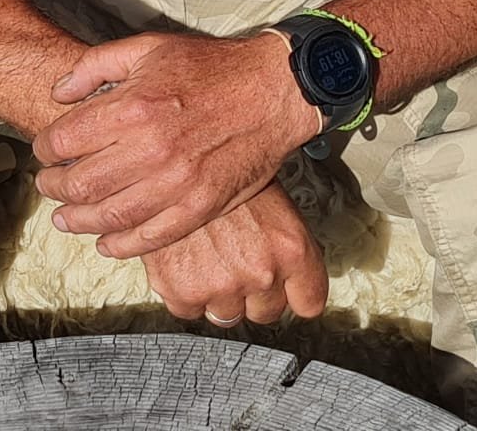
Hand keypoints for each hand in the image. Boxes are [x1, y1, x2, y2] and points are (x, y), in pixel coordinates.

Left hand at [31, 29, 322, 257]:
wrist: (273, 91)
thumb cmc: (209, 67)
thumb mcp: (148, 47)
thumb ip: (95, 65)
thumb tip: (58, 92)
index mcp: (133, 106)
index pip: (65, 140)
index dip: (45, 149)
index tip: (43, 151)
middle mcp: (150, 149)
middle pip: (81, 183)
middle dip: (54, 186)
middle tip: (47, 185)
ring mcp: (177, 183)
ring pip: (110, 216)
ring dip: (79, 220)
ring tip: (65, 218)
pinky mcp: (201, 206)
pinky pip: (151, 237)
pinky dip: (122, 246)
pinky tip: (105, 243)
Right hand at [141, 180, 327, 327]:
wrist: (168, 161)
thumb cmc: (218, 168)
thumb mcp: (267, 195)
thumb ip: (281, 243)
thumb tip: (287, 272)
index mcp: (292, 247)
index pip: (309, 303)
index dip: (293, 293)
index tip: (284, 288)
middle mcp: (262, 272)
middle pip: (266, 312)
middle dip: (252, 293)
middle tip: (234, 260)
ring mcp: (222, 286)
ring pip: (227, 315)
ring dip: (216, 294)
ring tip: (206, 256)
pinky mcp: (183, 292)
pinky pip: (188, 310)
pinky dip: (182, 291)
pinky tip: (182, 259)